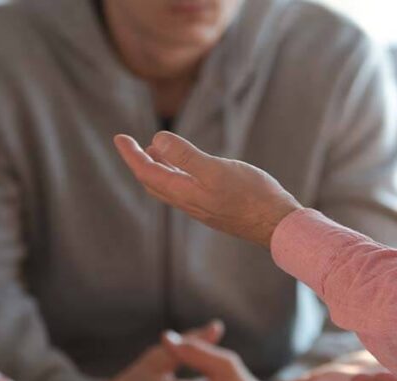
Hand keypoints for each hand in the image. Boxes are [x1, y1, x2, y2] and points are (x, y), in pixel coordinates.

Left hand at [115, 132, 300, 246]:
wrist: (277, 225)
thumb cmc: (252, 196)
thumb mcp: (217, 170)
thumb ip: (186, 156)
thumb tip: (156, 141)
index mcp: (185, 193)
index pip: (146, 173)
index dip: (130, 155)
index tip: (119, 137)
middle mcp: (188, 203)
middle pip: (153, 182)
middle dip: (139, 162)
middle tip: (131, 143)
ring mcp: (201, 207)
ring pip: (168, 188)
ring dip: (157, 169)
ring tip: (153, 151)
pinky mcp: (214, 208)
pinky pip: (184, 191)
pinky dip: (175, 175)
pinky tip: (187, 168)